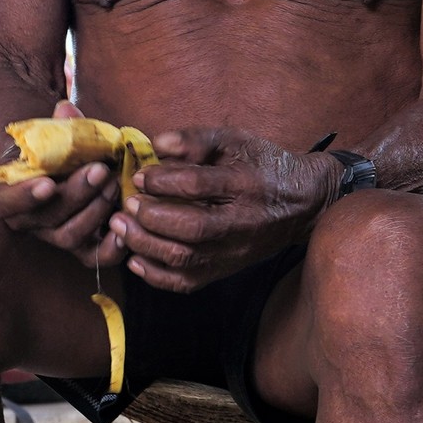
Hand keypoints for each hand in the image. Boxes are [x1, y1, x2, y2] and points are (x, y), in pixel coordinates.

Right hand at [0, 101, 125, 266]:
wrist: (63, 163)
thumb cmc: (53, 146)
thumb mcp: (51, 132)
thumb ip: (58, 123)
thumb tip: (66, 108)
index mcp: (8, 194)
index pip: (8, 203)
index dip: (26, 197)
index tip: (47, 184)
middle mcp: (29, 221)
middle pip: (49, 218)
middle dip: (77, 194)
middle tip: (101, 170)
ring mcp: (54, 235)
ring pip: (70, 236)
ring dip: (95, 210)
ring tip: (114, 183)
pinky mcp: (80, 246)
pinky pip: (93, 257)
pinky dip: (110, 248)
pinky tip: (123, 227)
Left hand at [108, 128, 340, 292]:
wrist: (302, 204)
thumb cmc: (263, 166)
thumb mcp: (236, 141)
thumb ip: (196, 140)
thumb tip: (156, 143)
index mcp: (246, 185)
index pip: (199, 186)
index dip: (163, 181)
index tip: (140, 176)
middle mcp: (241, 223)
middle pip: (192, 228)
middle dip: (151, 217)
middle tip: (127, 204)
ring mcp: (233, 252)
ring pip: (186, 259)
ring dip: (146, 245)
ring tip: (121, 227)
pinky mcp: (225, 270)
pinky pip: (187, 283)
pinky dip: (156, 276)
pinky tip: (135, 259)